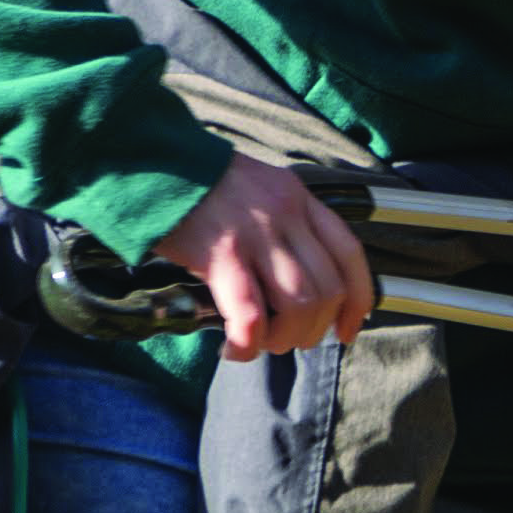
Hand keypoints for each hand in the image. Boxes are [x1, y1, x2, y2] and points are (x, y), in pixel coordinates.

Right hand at [149, 155, 374, 359]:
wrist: (153, 162)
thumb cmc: (199, 184)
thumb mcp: (258, 189)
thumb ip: (281, 227)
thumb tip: (292, 286)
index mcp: (298, 198)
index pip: (349, 254)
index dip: (359, 301)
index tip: (348, 330)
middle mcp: (286, 214)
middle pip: (328, 288)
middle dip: (315, 329)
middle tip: (289, 340)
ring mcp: (256, 233)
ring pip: (299, 304)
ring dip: (285, 338)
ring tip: (262, 344)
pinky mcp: (222, 254)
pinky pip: (250, 313)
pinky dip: (248, 343)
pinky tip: (233, 350)